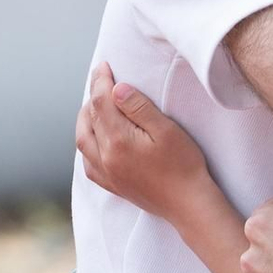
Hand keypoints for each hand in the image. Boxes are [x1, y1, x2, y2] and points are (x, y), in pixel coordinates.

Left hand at [75, 62, 208, 219]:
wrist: (189, 206)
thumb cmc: (184, 166)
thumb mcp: (166, 130)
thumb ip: (139, 108)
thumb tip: (116, 89)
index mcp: (118, 140)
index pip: (101, 101)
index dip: (101, 80)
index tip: (104, 66)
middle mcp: (106, 157)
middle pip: (90, 118)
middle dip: (93, 96)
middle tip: (101, 81)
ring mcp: (107, 173)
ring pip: (83, 140)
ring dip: (85, 119)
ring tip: (95, 106)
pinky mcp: (113, 185)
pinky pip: (88, 163)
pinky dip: (87, 145)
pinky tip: (96, 139)